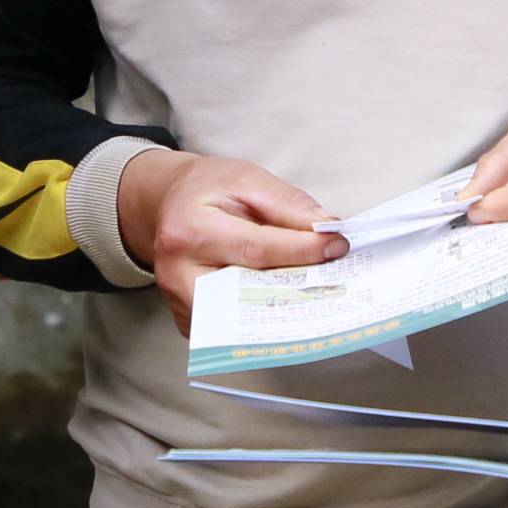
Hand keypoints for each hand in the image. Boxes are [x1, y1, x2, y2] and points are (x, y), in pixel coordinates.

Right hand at [114, 148, 345, 334]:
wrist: (169, 205)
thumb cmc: (207, 190)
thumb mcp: (246, 179)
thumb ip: (287, 204)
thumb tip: (326, 231)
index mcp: (189, 229)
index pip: (256, 248)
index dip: (302, 250)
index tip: (337, 246)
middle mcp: (177, 272)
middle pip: (251, 290)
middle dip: (298, 286)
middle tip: (338, 277)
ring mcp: (179, 304)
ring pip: (245, 316)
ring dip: (285, 307)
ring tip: (320, 292)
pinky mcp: (189, 323)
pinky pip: (235, 328)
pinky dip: (266, 317)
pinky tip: (291, 302)